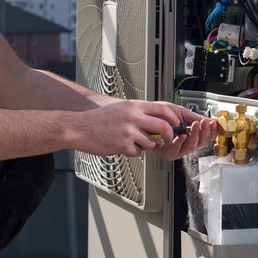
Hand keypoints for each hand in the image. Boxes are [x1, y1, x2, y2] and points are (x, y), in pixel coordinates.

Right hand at [71, 100, 212, 159]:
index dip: (175, 118)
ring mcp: (128, 131)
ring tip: (137, 143)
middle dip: (169, 136)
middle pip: (164, 126)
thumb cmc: (99, 120)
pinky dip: (133, 152)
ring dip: (148, 146)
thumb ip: (139, 113)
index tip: (178, 125)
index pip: (163, 109)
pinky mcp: (122, 145)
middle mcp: (132, 116)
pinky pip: (137, 152)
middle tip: (166, 140)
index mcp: (134, 106)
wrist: (79, 127)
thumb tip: (159, 120)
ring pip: (152, 142)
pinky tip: (123, 147)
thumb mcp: (122, 108)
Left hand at [152, 111, 215, 161]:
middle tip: (205, 123)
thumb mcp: (181, 112)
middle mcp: (185, 143)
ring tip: (195, 125)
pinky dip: (180, 143)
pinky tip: (182, 136)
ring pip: (192, 147)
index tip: (214, 123)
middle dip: (205, 132)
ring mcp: (177, 149)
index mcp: (190, 134)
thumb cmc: (160, 114)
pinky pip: (177, 151)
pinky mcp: (168, 153)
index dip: (212, 131)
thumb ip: (196, 117)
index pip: (206, 136)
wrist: (145, 115)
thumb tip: (211, 120)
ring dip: (195, 135)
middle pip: (202, 143)